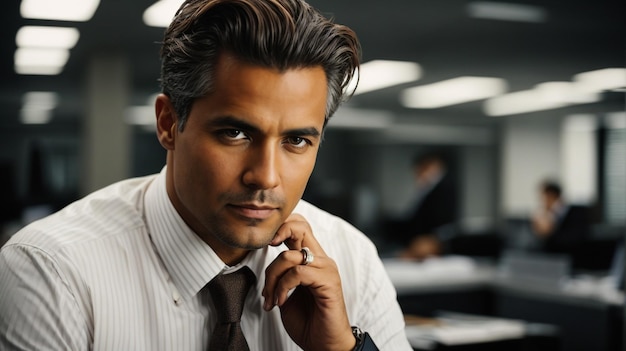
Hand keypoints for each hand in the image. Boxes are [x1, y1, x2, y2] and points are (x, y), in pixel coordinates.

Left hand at [262, 214, 354, 350]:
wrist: (324, 345)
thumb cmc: (307, 321)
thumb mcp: (286, 293)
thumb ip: (281, 275)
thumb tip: (266, 264)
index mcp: (312, 260)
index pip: (300, 227)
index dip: (282, 226)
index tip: (265, 241)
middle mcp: (321, 260)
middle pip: (301, 227)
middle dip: (279, 231)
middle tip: (266, 245)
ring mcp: (326, 269)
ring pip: (289, 256)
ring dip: (272, 278)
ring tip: (270, 298)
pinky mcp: (328, 282)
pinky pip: (297, 273)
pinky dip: (282, 287)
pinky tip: (280, 302)